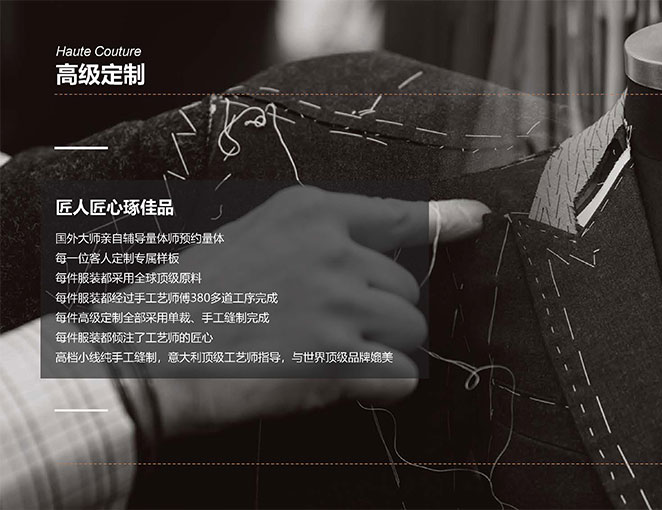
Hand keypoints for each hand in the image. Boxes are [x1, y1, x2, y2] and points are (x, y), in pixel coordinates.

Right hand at [107, 186, 488, 437]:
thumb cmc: (188, 301)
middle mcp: (332, 251)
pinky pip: (401, 376)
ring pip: (411, 332)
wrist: (142, 354)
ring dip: (386, 351)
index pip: (398, 214)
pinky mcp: (336, 359)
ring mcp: (336, 304)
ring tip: (335, 358)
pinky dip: (385, 387)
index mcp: (310, 213)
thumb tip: (368, 271)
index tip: (476, 218)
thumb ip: (314, 245)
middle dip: (385, 317)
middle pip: (408, 291)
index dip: (446, 219)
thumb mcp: (251, 240)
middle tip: (334, 332)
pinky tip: (350, 386)